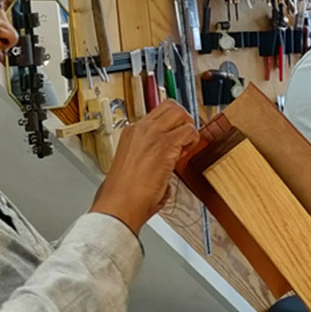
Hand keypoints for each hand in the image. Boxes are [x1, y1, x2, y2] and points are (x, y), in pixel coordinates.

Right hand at [90, 102, 198, 233]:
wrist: (118, 205)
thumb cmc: (121, 195)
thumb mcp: (131, 167)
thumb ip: (147, 160)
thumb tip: (162, 169)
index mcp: (130, 133)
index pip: (157, 115)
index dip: (171, 126)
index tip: (175, 139)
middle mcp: (140, 129)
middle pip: (170, 106)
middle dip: (183, 120)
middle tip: (185, 138)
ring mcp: (152, 134)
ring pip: (180, 113)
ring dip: (188, 128)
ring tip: (185, 147)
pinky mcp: (165, 145)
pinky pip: (189, 132)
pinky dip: (192, 141)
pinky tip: (184, 155)